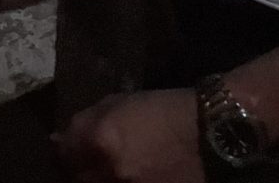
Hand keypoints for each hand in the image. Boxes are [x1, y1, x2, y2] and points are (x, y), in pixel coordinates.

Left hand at [58, 90, 205, 182]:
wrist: (218, 134)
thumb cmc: (168, 111)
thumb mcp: (120, 104)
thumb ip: (86, 122)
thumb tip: (59, 141)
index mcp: (98, 141)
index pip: (63, 155)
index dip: (66, 153)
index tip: (73, 152)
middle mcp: (109, 173)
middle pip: (78, 179)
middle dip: (81, 171)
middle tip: (94, 166)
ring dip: (102, 179)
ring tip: (119, 172)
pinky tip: (136, 178)